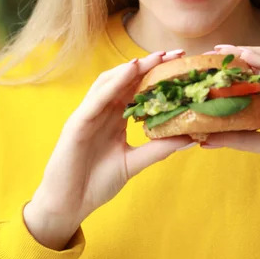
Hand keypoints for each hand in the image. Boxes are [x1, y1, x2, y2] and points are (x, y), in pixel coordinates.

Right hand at [24, 50, 190, 248]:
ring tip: (155, 58)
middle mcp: (102, 110)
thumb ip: (158, 149)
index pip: (138, 89)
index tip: (182, 64)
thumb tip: (190, 138)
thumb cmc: (97, 182)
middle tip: (175, 53)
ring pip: (110, 82)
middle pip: (126, 80)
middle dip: (150, 64)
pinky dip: (114, 84)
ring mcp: (88, 114)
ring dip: (132, 68)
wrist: (68, 205)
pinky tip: (130, 72)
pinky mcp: (77, 123)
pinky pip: (97, 99)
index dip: (158, 75)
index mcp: (115, 117)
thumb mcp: (134, 162)